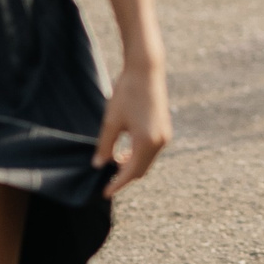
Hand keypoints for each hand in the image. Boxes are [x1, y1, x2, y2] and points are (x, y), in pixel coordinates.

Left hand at [93, 57, 170, 194]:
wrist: (146, 70)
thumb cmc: (127, 93)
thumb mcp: (111, 121)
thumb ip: (105, 146)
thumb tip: (99, 165)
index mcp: (146, 142)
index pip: (130, 172)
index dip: (117, 184)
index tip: (104, 193)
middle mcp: (160, 141)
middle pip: (141, 169)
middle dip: (124, 176)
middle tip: (106, 180)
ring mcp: (165, 135)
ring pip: (147, 160)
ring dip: (132, 165)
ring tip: (114, 161)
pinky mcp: (164, 128)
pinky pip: (152, 150)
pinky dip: (139, 155)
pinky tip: (125, 150)